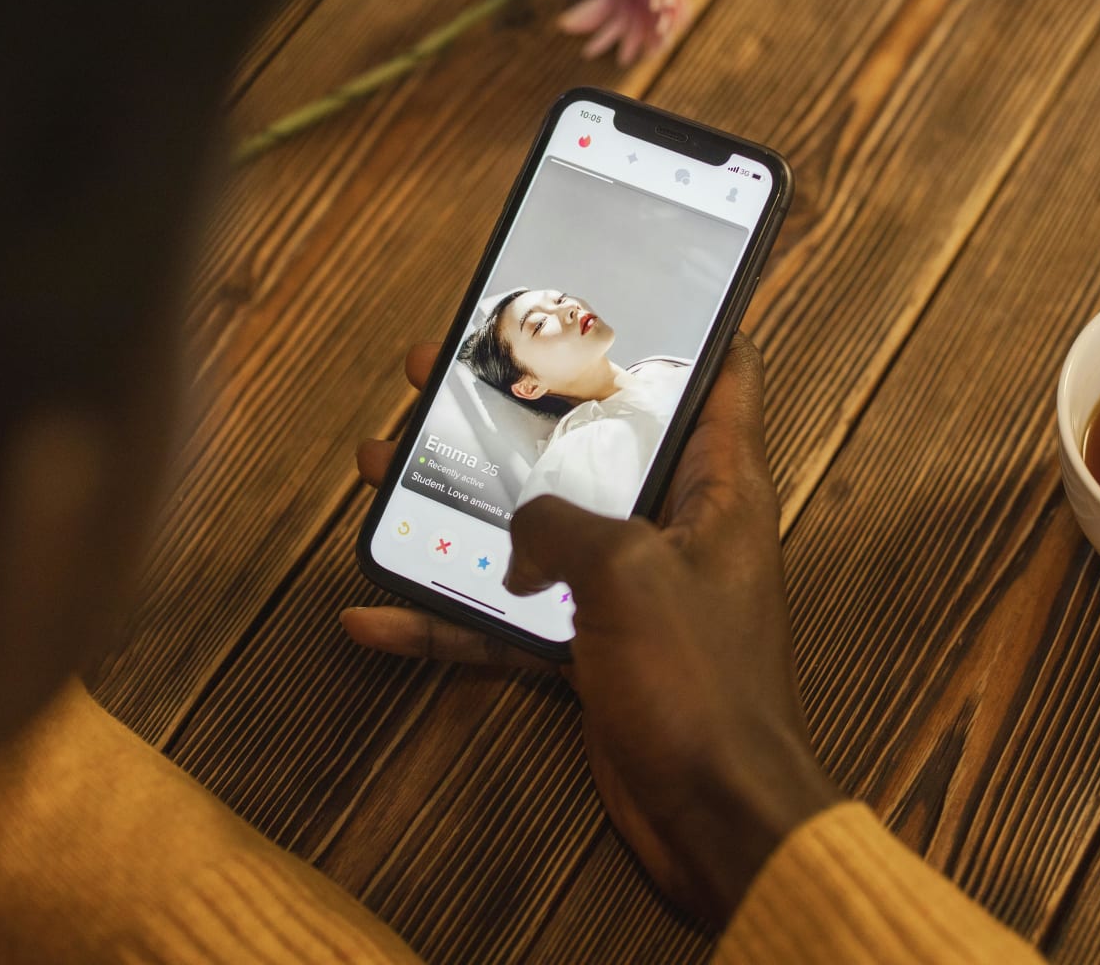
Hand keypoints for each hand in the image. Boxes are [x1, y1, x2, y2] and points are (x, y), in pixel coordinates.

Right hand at [345, 335, 842, 922]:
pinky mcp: (592, 651)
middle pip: (593, 438)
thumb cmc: (703, 688)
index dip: (692, 320)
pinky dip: (448, 615)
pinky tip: (378, 613)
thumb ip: (561, 523)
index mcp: (719, 486)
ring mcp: (630, 591)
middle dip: (521, 400)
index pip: (721, 375)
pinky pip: (508, 617)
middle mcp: (677, 526)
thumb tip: (520, 536)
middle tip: (451, 362)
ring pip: (534, 522)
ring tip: (384, 462)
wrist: (714, 819)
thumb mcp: (628, 571)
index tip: (644, 279)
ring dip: (459, 497)